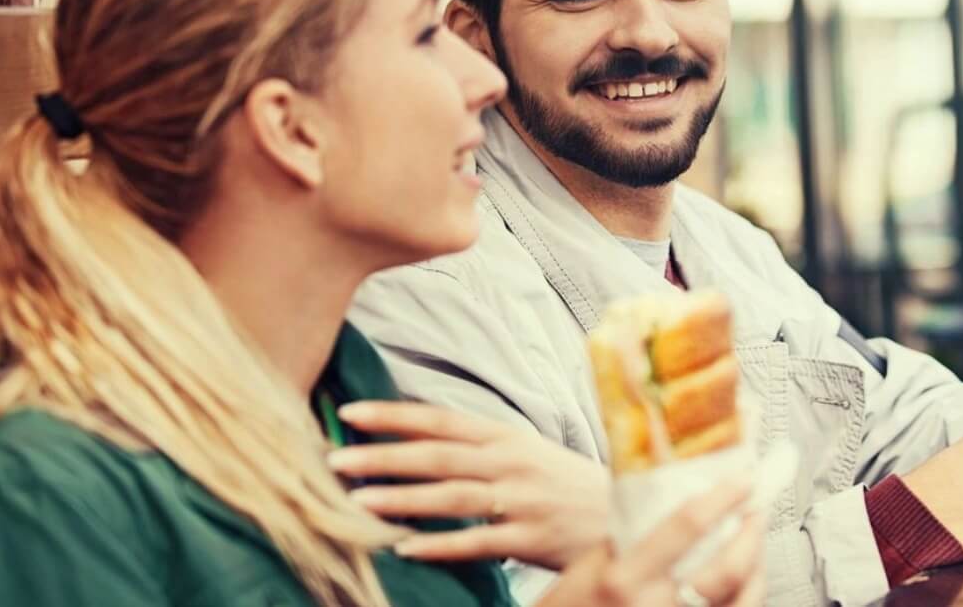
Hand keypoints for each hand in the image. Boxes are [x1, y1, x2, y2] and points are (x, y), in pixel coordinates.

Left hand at [330, 401, 609, 569]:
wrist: (629, 514)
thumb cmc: (569, 485)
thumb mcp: (527, 453)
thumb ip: (480, 448)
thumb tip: (424, 443)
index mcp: (505, 436)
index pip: (440, 420)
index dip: (394, 416)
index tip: (351, 412)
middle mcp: (510, 462)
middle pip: (436, 456)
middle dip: (382, 456)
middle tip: (333, 458)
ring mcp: (520, 500)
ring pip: (451, 497)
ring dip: (401, 500)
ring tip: (357, 502)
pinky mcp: (530, 538)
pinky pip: (477, 543)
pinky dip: (440, 546)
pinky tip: (404, 549)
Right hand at [538, 478, 766, 606]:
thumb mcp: (589, 567)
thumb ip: (628, 537)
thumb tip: (668, 499)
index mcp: (623, 578)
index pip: (685, 526)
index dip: (722, 499)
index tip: (743, 479)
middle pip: (726, 569)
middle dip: (752, 534)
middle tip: (757, 510)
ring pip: (741, 602)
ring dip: (757, 568)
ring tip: (755, 544)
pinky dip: (746, 598)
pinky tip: (745, 581)